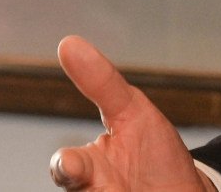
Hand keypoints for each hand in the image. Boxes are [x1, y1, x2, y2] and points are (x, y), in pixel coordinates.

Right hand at [48, 36, 215, 190]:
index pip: (67, 167)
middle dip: (76, 179)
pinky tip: (137, 190)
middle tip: (79, 173)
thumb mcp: (132, 111)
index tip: (69, 163)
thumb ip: (101, 82)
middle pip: (74, 187)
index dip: (66, 166)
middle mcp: (91, 190)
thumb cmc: (155, 154)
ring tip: (125, 189)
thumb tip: (68, 43)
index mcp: (88, 167)